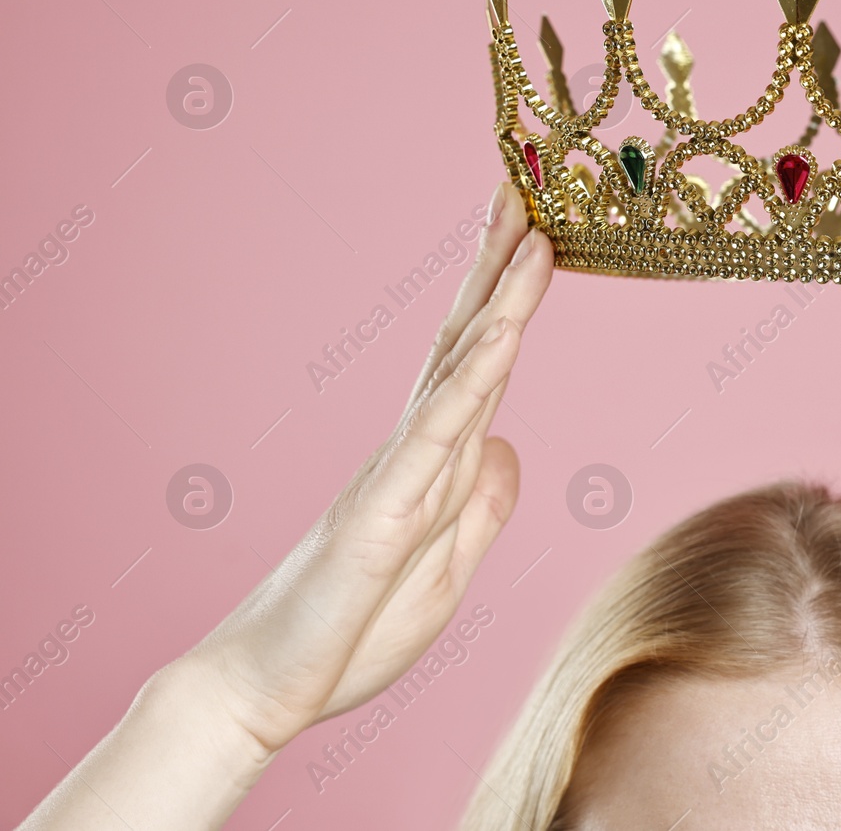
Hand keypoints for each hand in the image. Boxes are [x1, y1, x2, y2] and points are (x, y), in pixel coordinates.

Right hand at [189, 181, 551, 753]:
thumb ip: (478, 506)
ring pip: (458, 371)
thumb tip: (509, 445)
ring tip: (532, 232)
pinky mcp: (382, 515)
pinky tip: (504, 336)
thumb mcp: (445, 571)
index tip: (538, 236)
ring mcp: (397, 475)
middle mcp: (414, 451)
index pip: (480, 364)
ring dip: (499, 301)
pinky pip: (435, 438)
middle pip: (467, 341)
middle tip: (529, 188)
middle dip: (500, 266)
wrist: (263, 691)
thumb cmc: (347, 633)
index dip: (509, 300)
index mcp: (432, 465)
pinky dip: (473, 383)